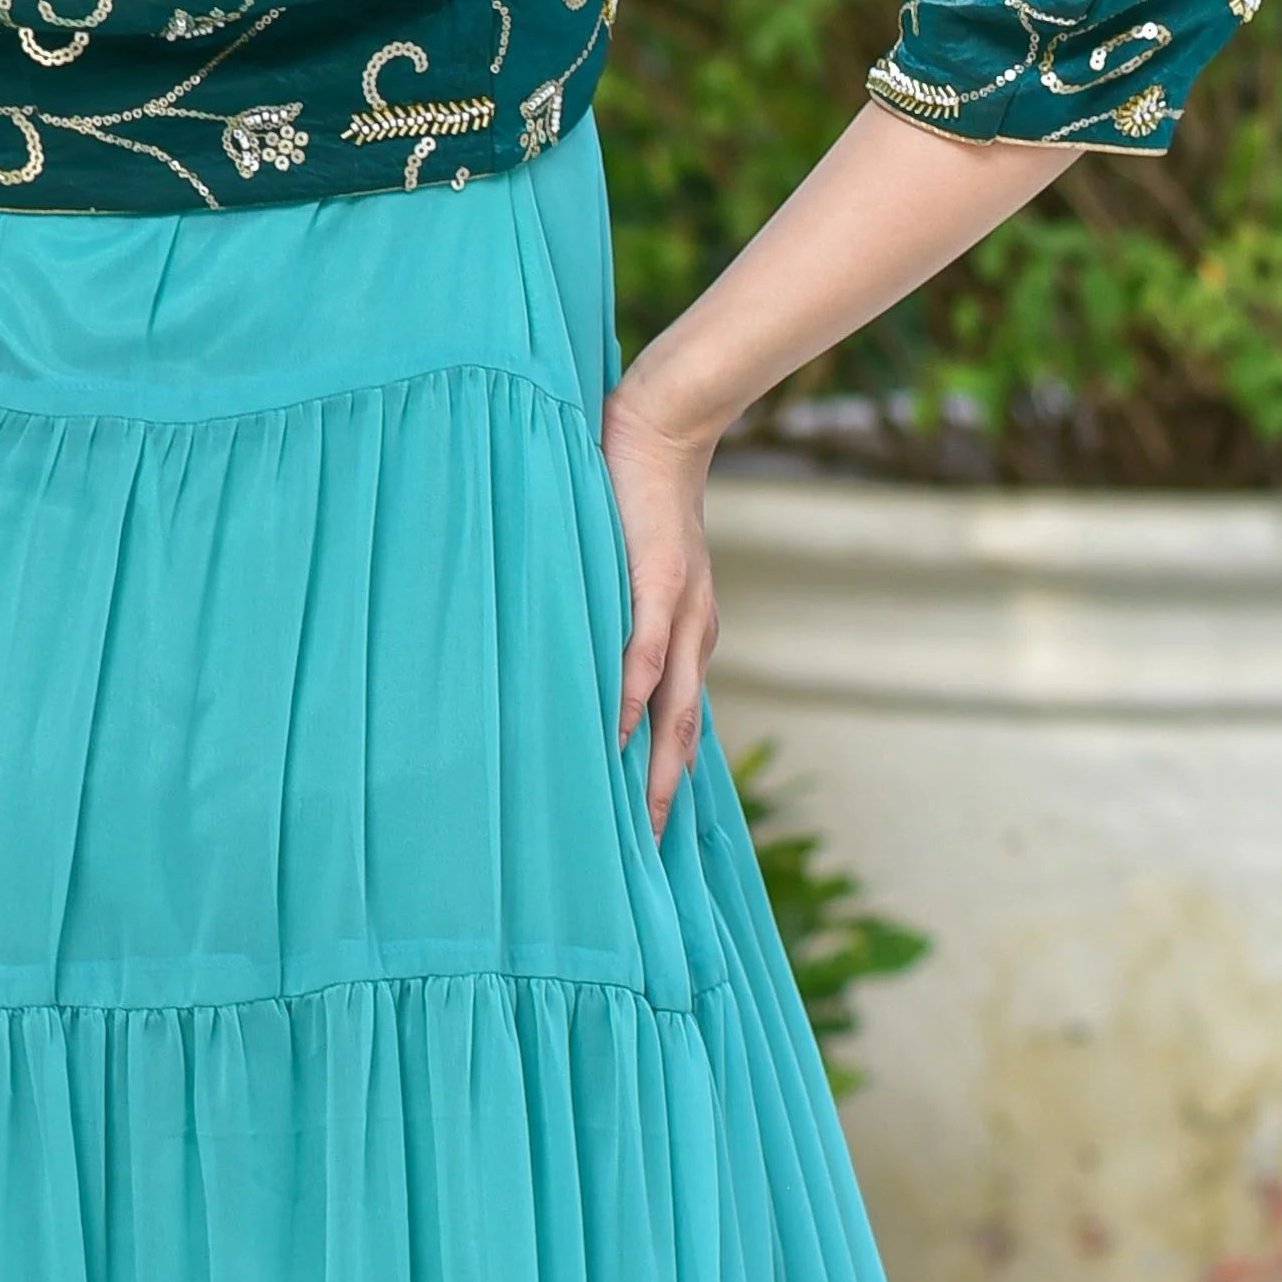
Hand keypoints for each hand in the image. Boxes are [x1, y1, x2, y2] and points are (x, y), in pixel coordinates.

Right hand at [601, 370, 725, 837]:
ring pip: (674, 704)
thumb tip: (588, 666)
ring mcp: (679, 609)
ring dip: (659, 763)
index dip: (670, 776)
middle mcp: (693, 633)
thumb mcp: (630, 569)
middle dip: (667, 795)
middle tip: (648, 854)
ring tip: (642, 815)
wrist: (659, 428)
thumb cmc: (635, 499)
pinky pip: (647, 647)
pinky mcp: (657, 578)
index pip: (682, 720)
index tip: (654, 832)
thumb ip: (617, 619)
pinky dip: (635, 691)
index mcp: (689, 634)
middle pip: (685, 732)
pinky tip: (619, 730)